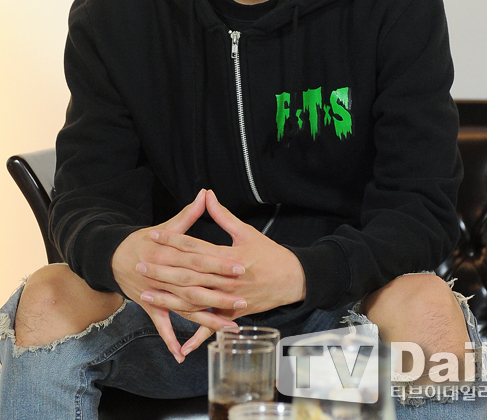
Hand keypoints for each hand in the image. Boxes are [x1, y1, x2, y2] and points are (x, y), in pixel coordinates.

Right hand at [111, 189, 245, 361]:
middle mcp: (162, 274)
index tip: (240, 265)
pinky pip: (162, 325)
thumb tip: (206, 194)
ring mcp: (156, 292)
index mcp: (168, 252)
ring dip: (206, 318)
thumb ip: (189, 213)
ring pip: (184, 307)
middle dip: (219, 293)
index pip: (199, 258)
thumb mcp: (165, 225)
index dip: (220, 262)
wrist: (113, 257)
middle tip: (243, 298)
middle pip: (194, 285)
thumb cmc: (143, 240)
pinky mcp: (149, 306)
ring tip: (230, 325)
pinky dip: (171, 340)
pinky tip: (183, 354)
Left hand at [145, 190, 305, 353]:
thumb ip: (223, 215)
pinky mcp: (233, 313)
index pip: (194, 247)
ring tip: (146, 293)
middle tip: (139, 264)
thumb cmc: (269, 253)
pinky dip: (198, 337)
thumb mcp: (246, 232)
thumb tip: (207, 195)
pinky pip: (213, 327)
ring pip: (194, 300)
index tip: (153, 235)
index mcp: (228, 257)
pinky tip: (181, 347)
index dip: (173, 240)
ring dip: (169, 298)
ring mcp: (229, 299)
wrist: (291, 279)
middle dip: (162, 270)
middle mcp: (226, 280)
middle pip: (188, 274)